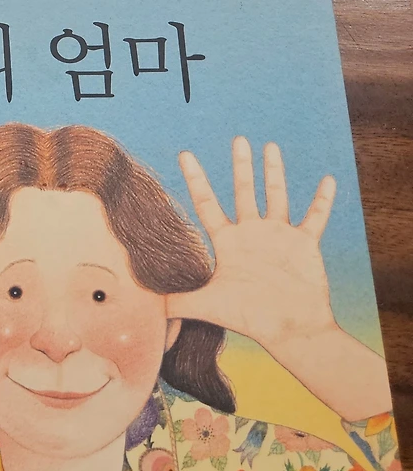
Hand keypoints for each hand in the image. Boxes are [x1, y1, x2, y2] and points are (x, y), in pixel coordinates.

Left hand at [169, 137, 336, 354]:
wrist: (289, 331)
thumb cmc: (249, 319)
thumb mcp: (206, 305)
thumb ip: (175, 302)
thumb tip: (142, 306)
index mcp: (227, 242)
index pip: (206, 203)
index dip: (196, 179)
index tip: (185, 153)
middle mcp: (251, 234)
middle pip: (243, 191)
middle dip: (240, 165)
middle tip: (238, 138)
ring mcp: (278, 237)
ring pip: (276, 196)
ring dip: (274, 172)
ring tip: (270, 146)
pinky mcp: (304, 244)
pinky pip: (315, 216)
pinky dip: (322, 199)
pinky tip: (329, 180)